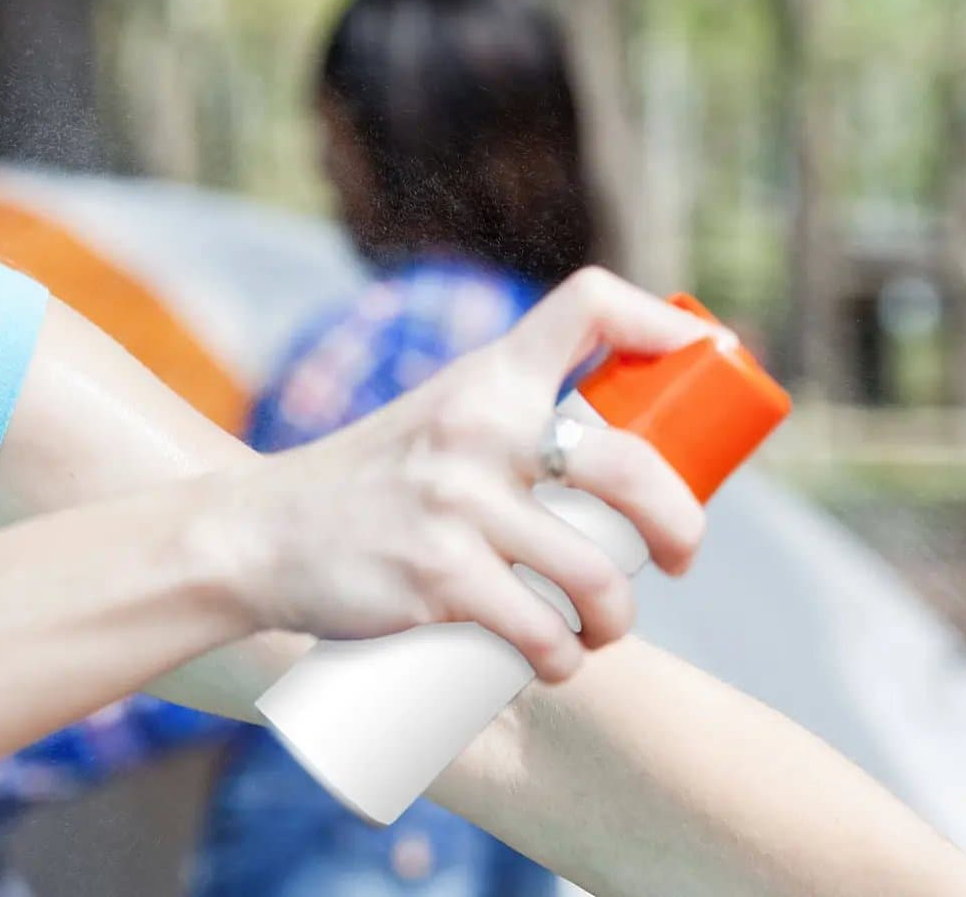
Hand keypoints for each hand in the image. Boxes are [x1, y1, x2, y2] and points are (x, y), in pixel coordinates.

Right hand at [210, 267, 716, 683]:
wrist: (259, 535)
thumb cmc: (366, 485)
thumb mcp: (435, 419)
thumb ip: (503, 420)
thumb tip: (614, 459)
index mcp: (483, 376)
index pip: (587, 304)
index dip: (665, 323)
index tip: (706, 358)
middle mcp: (476, 427)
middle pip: (633, 466)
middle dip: (680, 524)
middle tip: (678, 556)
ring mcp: (457, 504)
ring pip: (595, 575)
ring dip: (615, 619)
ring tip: (600, 629)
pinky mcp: (438, 579)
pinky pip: (541, 633)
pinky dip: (560, 660)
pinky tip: (552, 661)